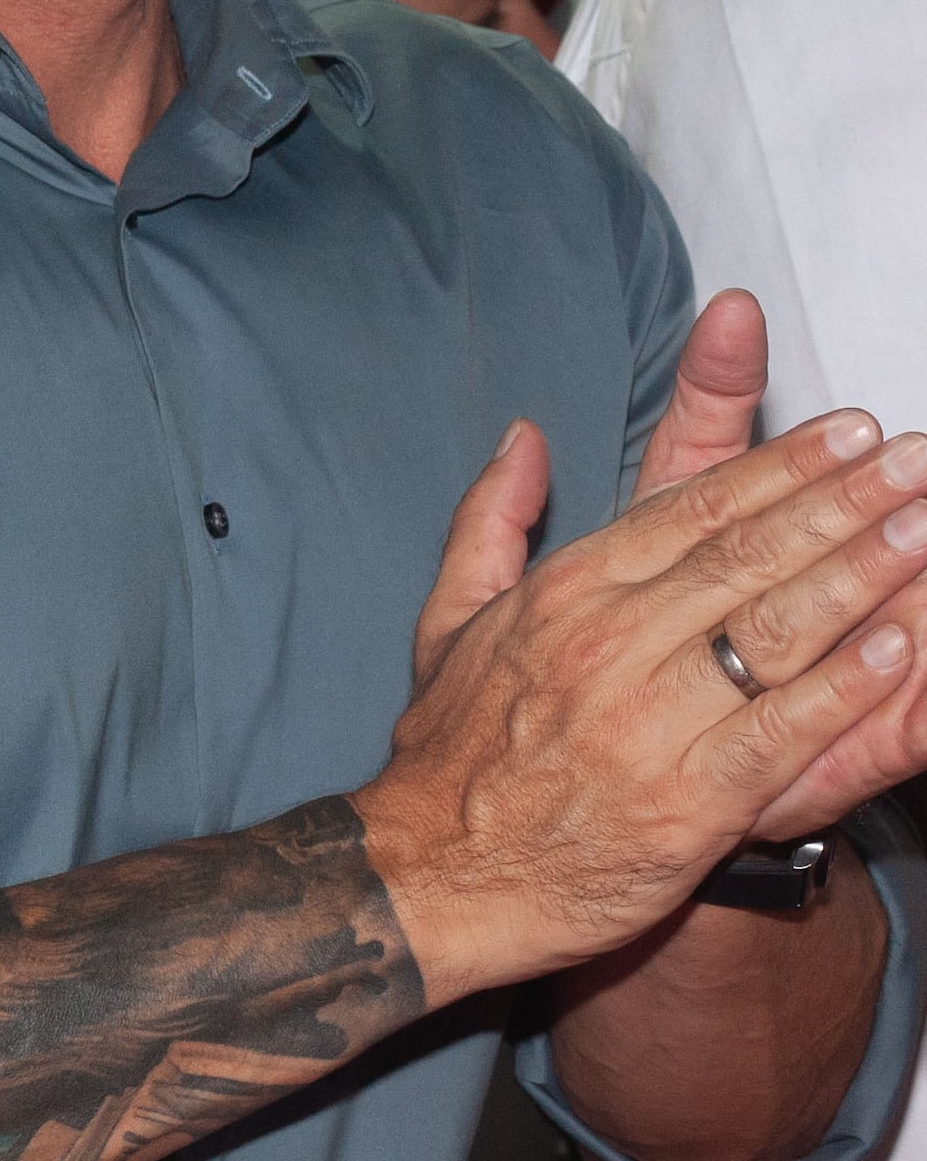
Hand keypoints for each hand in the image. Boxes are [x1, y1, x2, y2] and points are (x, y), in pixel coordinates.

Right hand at [357, 404, 926, 1001]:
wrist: (432, 878)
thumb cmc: (451, 754)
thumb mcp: (447, 620)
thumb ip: (489, 520)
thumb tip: (526, 438)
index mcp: (562, 592)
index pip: (693, 509)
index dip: (782, 465)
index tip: (849, 432)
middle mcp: (606, 643)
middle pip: (748, 555)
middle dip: (844, 501)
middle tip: (914, 459)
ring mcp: (647, 722)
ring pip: (774, 631)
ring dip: (862, 574)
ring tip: (923, 527)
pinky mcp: (685, 804)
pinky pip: (778, 734)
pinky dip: (842, 691)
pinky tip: (898, 650)